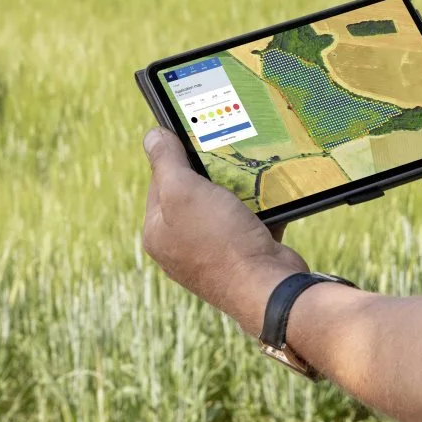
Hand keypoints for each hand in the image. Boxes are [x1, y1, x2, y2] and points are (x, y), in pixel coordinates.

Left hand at [141, 128, 305, 334]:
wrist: (268, 287)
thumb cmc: (220, 239)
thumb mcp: (184, 190)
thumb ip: (166, 161)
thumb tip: (152, 135)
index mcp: (157, 233)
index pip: (159, 182)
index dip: (176, 157)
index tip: (197, 139)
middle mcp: (180, 247)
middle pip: (192, 194)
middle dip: (211, 173)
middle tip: (226, 154)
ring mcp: (213, 254)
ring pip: (223, 206)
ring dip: (237, 189)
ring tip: (249, 173)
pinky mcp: (243, 257)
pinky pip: (248, 222)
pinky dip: (258, 208)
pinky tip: (267, 195)